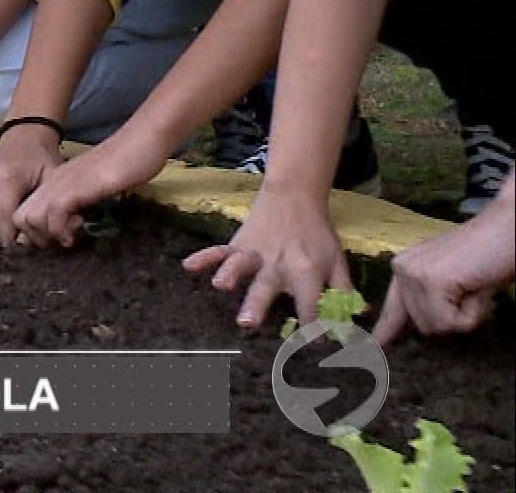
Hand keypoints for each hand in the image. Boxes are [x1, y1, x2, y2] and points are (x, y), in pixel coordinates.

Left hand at [15, 136, 170, 248]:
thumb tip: (76, 224)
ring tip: (72, 236)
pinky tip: (81, 226)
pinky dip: (63, 228)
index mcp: (56, 182)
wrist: (142, 140)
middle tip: (63, 240)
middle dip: (37, 238)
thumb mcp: (96, 188)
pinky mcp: (77, 185)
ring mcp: (63, 182)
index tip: (58, 238)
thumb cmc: (127, 164)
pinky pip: (54, 213)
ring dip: (49, 235)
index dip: (35, 233)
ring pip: (30, 218)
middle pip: (20, 218)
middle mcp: (53, 182)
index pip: (25, 213)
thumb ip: (82, 202)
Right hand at [184, 188, 350, 328]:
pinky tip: (189, 265)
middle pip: (267, 286)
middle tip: (248, 323)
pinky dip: (205, 257)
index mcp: (307, 271)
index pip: (308, 306)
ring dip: (230, 274)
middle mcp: (279, 264)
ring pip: (241, 265)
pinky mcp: (239, 243)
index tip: (309, 349)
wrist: (295, 197)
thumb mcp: (337, 261)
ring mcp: (256, 253)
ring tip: (220, 286)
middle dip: (257, 304)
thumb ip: (344, 292)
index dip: (311, 329)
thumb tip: (356, 322)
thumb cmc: (317, 235)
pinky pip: (219, 250)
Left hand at [375, 191, 515, 344]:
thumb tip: (420, 329)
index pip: (391, 308)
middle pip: (422, 326)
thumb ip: (432, 300)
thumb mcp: (453, 280)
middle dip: (453, 317)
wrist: (508, 229)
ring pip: (437, 327)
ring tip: (473, 286)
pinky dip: (472, 313)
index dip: (385, 332)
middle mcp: (401, 269)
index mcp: (404, 267)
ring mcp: (414, 274)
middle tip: (470, 289)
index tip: (373, 349)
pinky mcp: (431, 281)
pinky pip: (451, 323)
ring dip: (464, 315)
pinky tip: (476, 289)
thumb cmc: (488, 255)